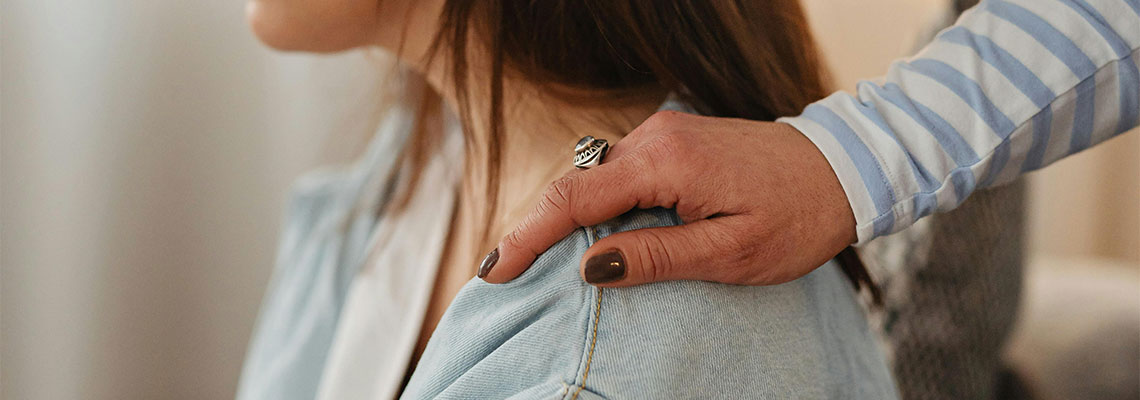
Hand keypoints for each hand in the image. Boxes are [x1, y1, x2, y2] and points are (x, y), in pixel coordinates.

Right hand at [478, 111, 856, 286]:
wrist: (842, 168)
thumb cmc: (797, 215)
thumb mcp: (730, 253)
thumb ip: (657, 256)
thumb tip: (590, 266)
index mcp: (666, 162)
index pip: (575, 199)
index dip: (527, 236)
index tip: (494, 270)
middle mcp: (655, 138)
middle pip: (573, 185)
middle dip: (533, 228)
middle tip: (502, 273)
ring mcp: (663, 135)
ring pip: (592, 179)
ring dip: (562, 217)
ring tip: (533, 261)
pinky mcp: (671, 142)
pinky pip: (616, 175)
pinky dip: (592, 205)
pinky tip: (585, 236)